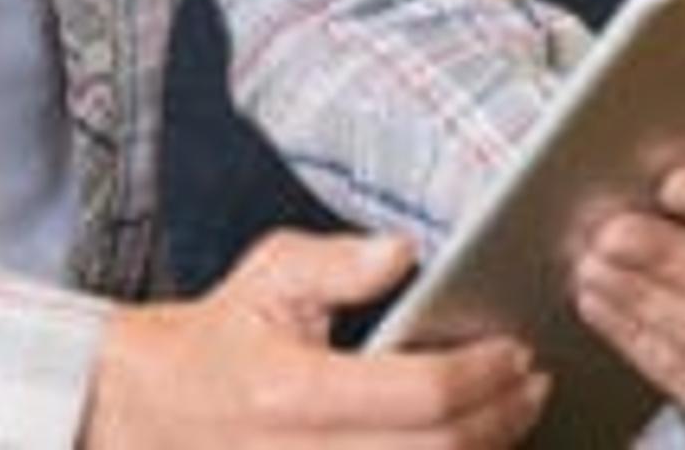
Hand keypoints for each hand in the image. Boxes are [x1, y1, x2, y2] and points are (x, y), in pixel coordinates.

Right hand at [82, 230, 549, 447]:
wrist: (151, 413)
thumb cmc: (216, 341)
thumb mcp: (266, 278)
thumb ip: (337, 264)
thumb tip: (402, 254)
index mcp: (296, 393)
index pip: (421, 394)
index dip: (482, 375)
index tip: (515, 350)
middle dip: (503, 415)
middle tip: (533, 381)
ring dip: (488, 449)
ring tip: (515, 411)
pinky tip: (468, 443)